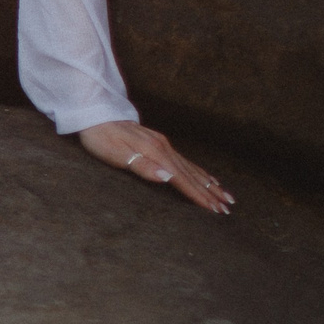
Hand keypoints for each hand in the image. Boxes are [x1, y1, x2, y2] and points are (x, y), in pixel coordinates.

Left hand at [77, 121, 233, 214]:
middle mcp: (164, 148)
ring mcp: (164, 145)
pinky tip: (208, 178)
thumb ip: (141, 166)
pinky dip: (200, 172)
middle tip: (227, 209)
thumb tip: (167, 177)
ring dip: (210, 184)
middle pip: (192, 175)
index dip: (198, 196)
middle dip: (210, 193)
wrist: (95, 113)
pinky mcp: (160, 144)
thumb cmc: (100, 137)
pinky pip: (186, 161)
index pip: (181, 179)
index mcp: (155, 153)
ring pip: (192, 168)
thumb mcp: (114, 154)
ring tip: (226, 196)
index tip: (214, 210)